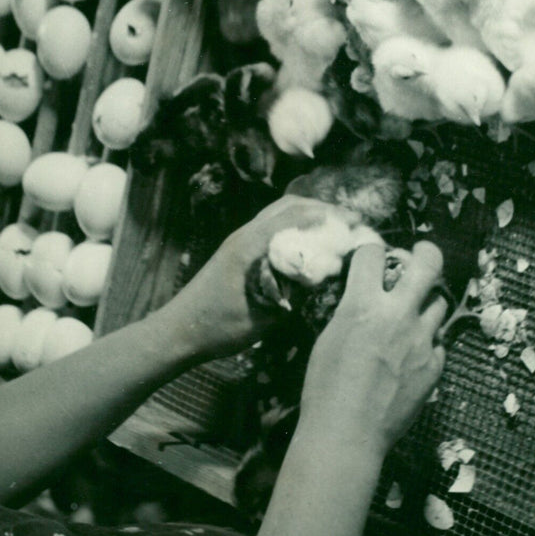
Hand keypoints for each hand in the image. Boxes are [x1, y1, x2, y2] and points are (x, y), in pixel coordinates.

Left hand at [166, 196, 338, 358]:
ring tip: (335, 230)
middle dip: (323, 209)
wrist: (179, 331)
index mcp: (251, 244)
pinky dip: (295, 225)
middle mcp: (246, 233)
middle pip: (290, 204)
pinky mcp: (238, 248)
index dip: (329, 215)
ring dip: (308, 215)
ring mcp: (240, 238)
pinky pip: (272, 225)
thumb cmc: (218, 327)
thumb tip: (328, 276)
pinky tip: (309, 244)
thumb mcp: (264, 316)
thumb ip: (294, 293)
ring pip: (280, 212)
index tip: (356, 223)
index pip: (296, 214)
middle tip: (351, 224)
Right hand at [298, 242, 445, 459]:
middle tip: (420, 256)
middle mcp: (398, 315)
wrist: (347, 434)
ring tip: (414, 310)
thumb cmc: (324, 386)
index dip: (371, 251)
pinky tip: (413, 351)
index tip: (371, 257)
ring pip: (440, 301)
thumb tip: (364, 294)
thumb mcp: (330, 335)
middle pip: (428, 264)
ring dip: (426, 300)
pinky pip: (439, 341)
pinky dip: (428, 340)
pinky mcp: (435, 366)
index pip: (374, 252)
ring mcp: (422, 341)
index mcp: (363, 304)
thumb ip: (353, 308)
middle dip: (425, 253)